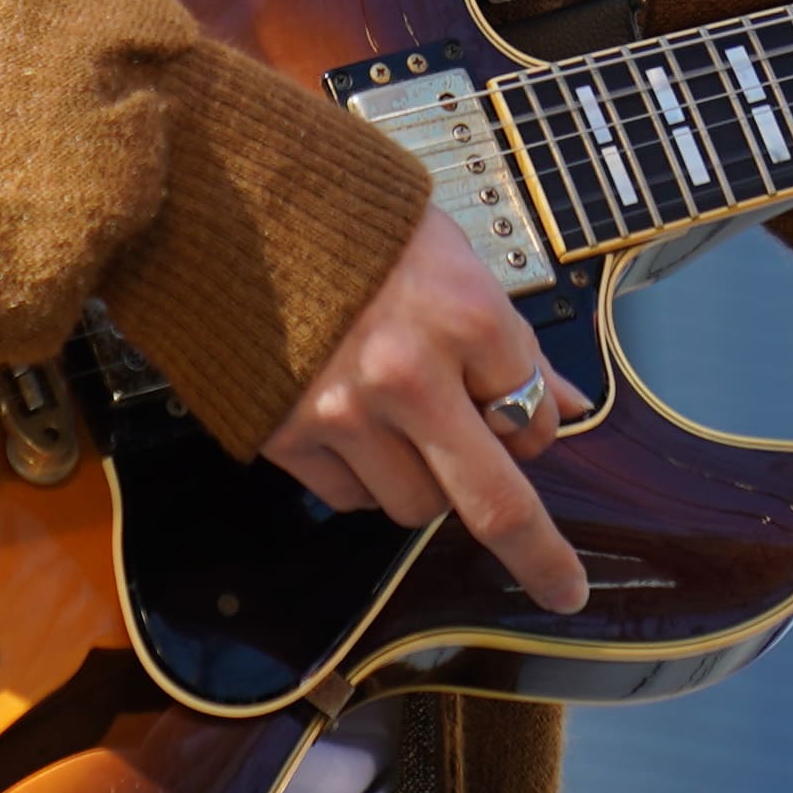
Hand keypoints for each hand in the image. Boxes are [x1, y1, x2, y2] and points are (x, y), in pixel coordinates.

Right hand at [269, 198, 587, 611]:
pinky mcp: (287, 436)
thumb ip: (505, 337)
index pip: (531, 414)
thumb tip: (563, 403)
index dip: (536, 427)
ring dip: (424, 481)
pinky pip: (350, 498)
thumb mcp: (448, 255)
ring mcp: (343, 413)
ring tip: (398, 420)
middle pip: (492, 501)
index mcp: (462, 314)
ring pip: (416, 505)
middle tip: (563, 589)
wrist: (229, 203)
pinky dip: (362, 477)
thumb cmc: (349, 220)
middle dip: (539, 554)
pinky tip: (351, 424)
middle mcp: (408, 374)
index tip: (530, 432)